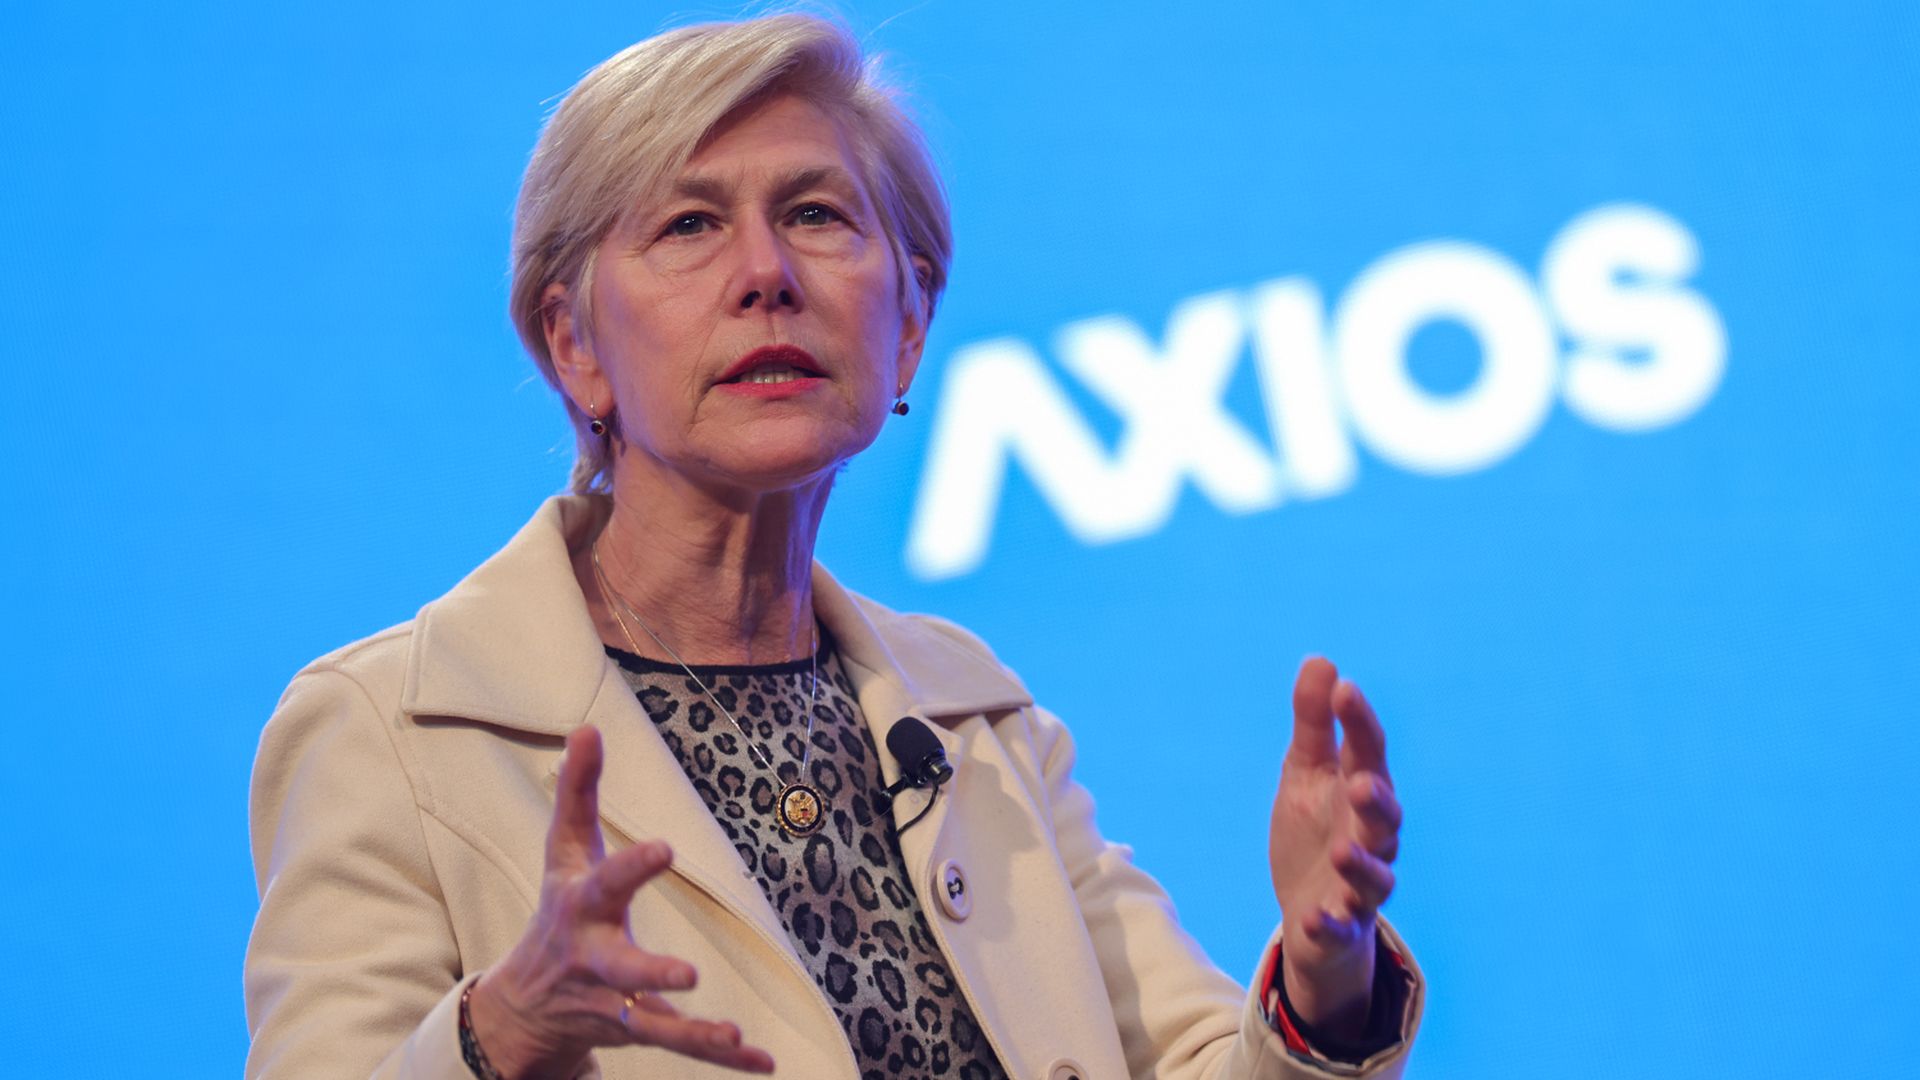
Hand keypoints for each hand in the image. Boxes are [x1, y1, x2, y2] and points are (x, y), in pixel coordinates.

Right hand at [466, 725, 775, 1076]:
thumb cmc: (558, 910)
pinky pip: (682, 1045)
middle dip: (650, 974)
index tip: (666, 849)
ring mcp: (616, 1002)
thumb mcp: (564, 851)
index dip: (634, 867)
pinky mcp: (638, 1031)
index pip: (607, 883)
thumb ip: (578, 791)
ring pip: (654, 1023)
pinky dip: (723, 1056)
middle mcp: (596, 960)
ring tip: (733, 1033)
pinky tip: (764, 1061)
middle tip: (688, 975)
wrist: (523, 1006)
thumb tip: (587, 726)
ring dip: (693, 1031)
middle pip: (621, 969)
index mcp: (583, 908)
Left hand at [1268, 657, 1401, 1036]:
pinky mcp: (1342, 924)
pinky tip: (1313, 917)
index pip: (1367, 753)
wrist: (1311, 912)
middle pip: (1383, 817)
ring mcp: (1358, 884)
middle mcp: (1370, 837)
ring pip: (1373, 876)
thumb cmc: (1313, 832)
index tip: (1344, 691)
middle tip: (1360, 784)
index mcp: (1360, 791)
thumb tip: (1321, 660)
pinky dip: (1329, 923)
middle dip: (1375, 801)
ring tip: (1340, 850)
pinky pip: (1340, 926)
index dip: (1359, 723)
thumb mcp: (1304, 773)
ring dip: (1359, 864)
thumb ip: (1313, 724)